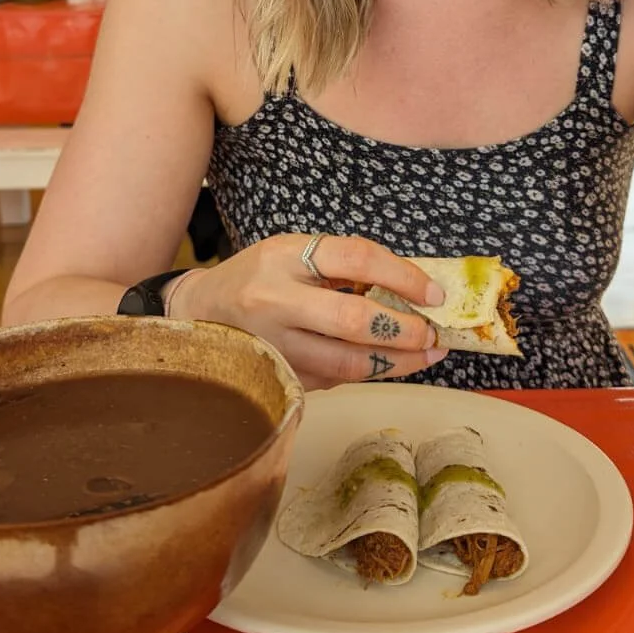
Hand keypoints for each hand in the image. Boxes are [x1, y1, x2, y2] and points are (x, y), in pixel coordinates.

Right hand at [170, 233, 448, 390]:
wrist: (198, 315)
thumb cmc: (256, 278)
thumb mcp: (290, 253)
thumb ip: (339, 265)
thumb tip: (409, 288)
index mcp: (284, 257)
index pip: (355, 258)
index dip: (403, 275)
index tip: (434, 293)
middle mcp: (276, 301)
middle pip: (354, 319)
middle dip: (406, 330)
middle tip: (435, 334)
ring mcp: (276, 346)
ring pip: (349, 363)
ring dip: (399, 362)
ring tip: (428, 354)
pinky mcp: (279, 377)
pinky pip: (336, 379)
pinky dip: (370, 372)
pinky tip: (391, 364)